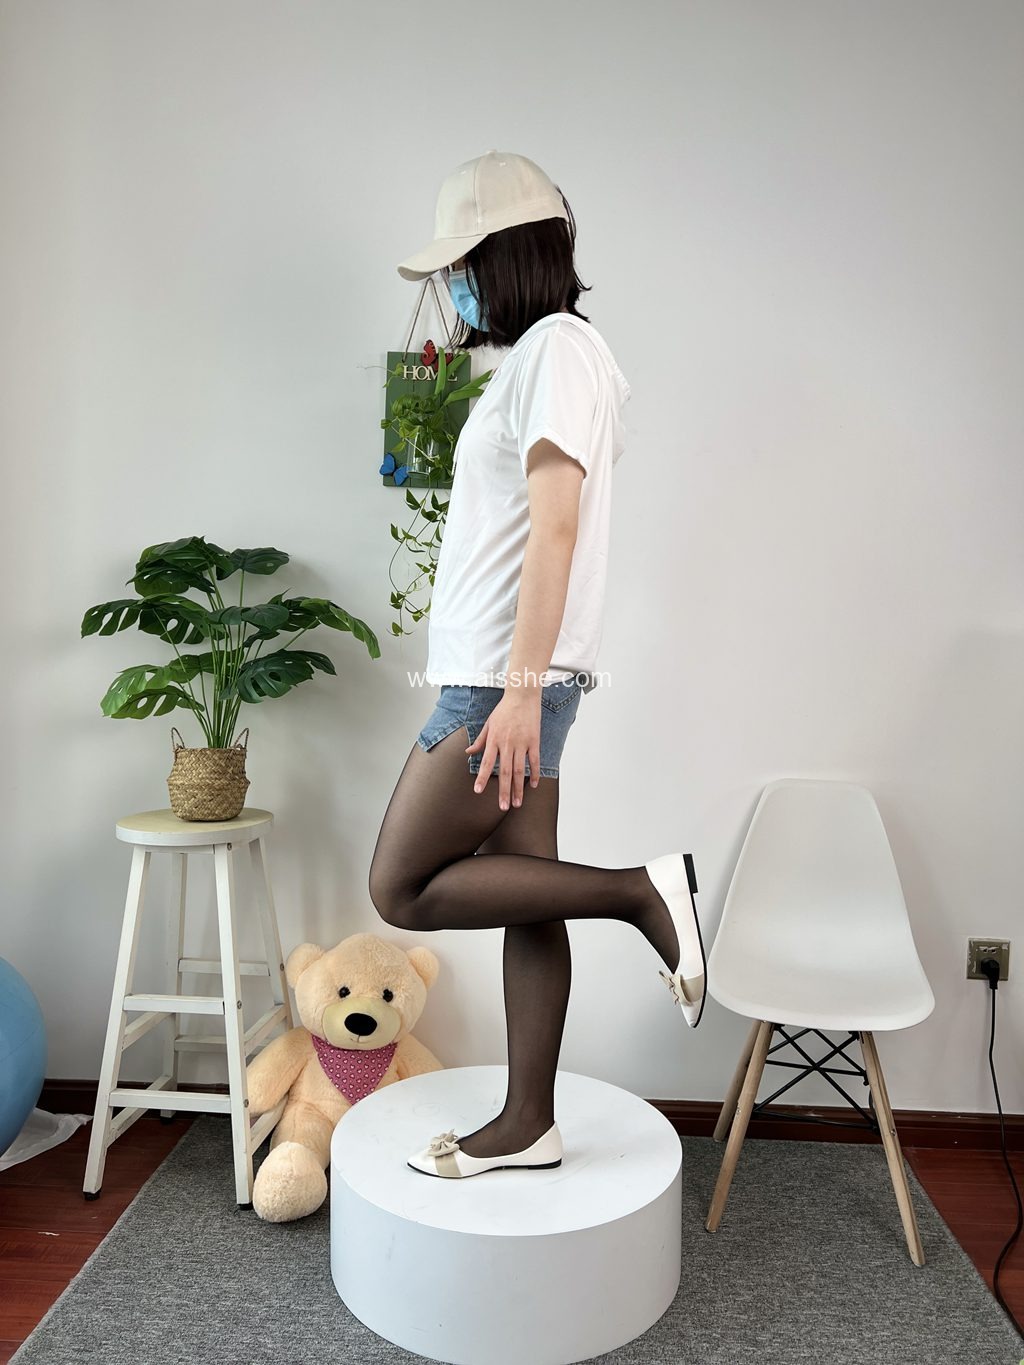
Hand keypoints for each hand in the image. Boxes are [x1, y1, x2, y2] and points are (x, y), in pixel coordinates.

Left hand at [465, 690, 541, 809]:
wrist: (522, 695)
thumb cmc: (504, 709)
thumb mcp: (488, 723)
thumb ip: (480, 740)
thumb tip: (469, 752)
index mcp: (494, 740)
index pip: (487, 763)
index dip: (482, 778)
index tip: (479, 791)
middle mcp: (507, 743)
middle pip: (505, 772)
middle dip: (504, 791)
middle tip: (503, 807)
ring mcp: (522, 743)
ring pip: (520, 770)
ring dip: (519, 788)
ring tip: (517, 803)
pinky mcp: (534, 741)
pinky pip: (535, 761)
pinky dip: (535, 773)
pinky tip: (533, 785)